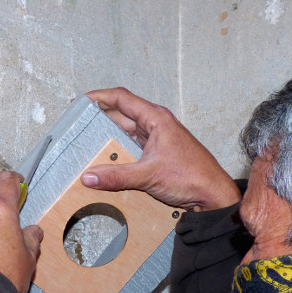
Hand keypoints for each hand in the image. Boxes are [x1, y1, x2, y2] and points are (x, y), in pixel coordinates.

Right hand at [81, 87, 240, 211]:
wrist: (212, 195)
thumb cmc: (192, 177)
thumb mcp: (148, 175)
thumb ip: (117, 176)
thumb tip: (89, 176)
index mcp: (156, 118)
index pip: (121, 98)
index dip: (99, 97)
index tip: (81, 102)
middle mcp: (156, 125)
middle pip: (121, 116)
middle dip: (99, 121)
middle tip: (79, 128)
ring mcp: (158, 140)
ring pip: (126, 134)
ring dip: (109, 140)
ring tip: (88, 146)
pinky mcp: (158, 156)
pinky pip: (133, 150)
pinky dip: (120, 154)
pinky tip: (108, 163)